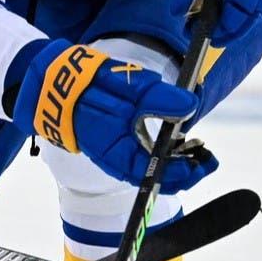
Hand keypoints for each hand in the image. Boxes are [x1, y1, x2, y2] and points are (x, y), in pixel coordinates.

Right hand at [8, 39, 216, 191]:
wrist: (54, 84)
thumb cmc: (88, 87)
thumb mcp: (127, 88)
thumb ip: (158, 98)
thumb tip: (189, 105)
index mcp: (118, 155)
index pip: (157, 176)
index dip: (186, 172)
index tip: (206, 159)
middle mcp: (120, 161)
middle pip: (160, 176)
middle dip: (187, 168)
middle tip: (206, 152)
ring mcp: (119, 154)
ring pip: (156, 167)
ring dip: (178, 159)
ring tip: (196, 144)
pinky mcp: (121, 144)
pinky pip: (148, 155)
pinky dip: (166, 149)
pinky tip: (178, 136)